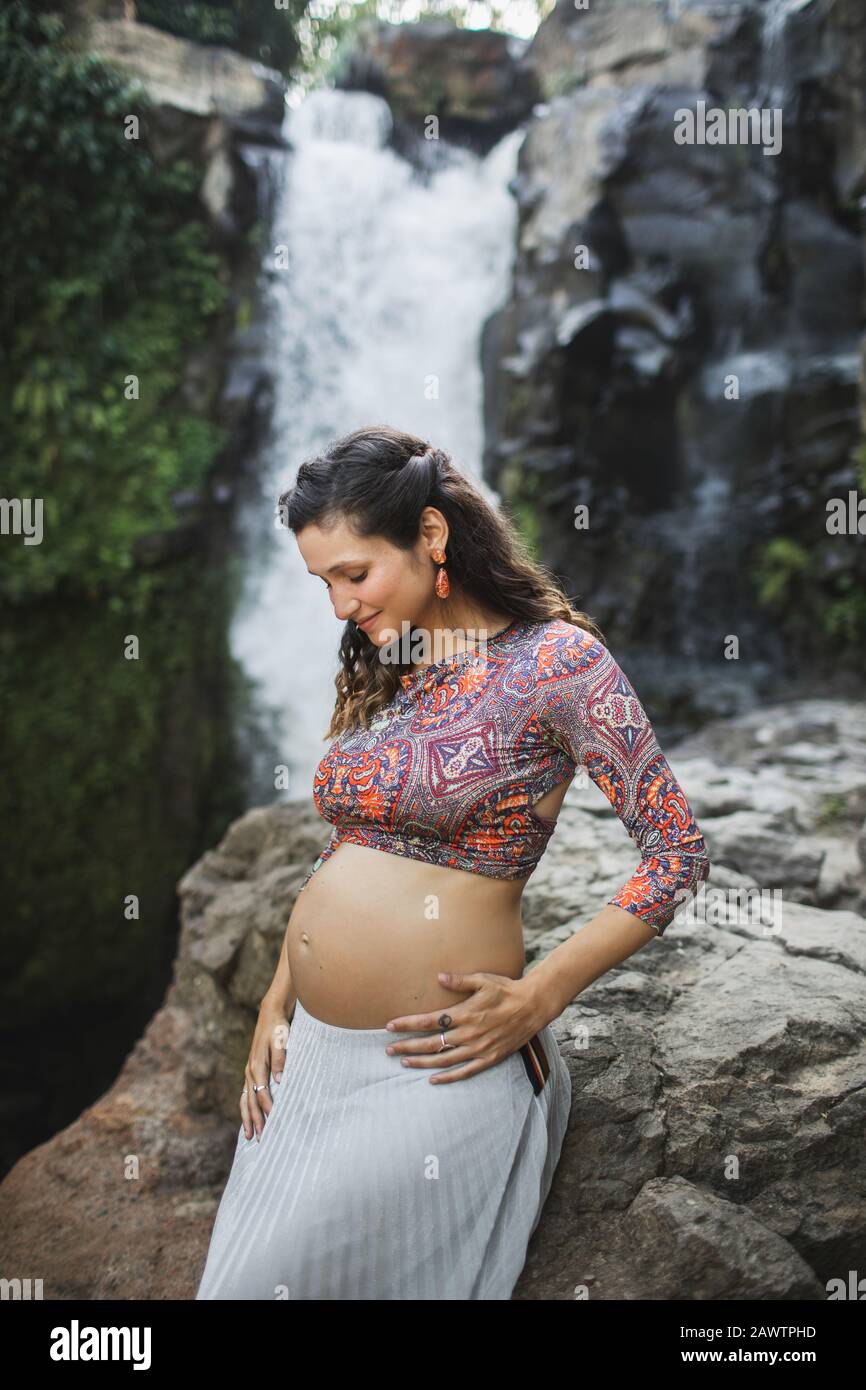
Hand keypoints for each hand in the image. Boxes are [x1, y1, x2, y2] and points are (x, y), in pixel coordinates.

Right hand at [240, 997, 290, 1140]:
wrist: (270, 1015)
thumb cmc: (278, 1029)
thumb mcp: (282, 1041)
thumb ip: (281, 1060)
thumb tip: (279, 1081)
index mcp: (258, 1066)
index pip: (262, 1093)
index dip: (268, 1109)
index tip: (274, 1122)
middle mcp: (250, 1071)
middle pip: (250, 1101)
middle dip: (255, 1121)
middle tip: (259, 1139)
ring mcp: (249, 1072)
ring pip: (245, 1100)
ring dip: (247, 1118)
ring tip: (249, 1136)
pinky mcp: (252, 1072)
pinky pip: (246, 1094)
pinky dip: (246, 1108)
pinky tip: (248, 1119)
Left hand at [383, 971, 546, 1084]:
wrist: (533, 1006)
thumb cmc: (506, 989)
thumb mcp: (483, 980)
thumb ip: (459, 981)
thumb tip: (438, 976)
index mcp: (464, 1013)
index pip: (428, 1021)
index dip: (407, 1024)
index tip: (389, 1026)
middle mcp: (468, 1033)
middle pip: (431, 1043)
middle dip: (407, 1046)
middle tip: (388, 1049)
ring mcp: (478, 1048)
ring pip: (443, 1060)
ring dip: (421, 1062)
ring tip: (404, 1062)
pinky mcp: (489, 1058)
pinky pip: (464, 1072)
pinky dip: (448, 1077)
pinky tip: (432, 1079)